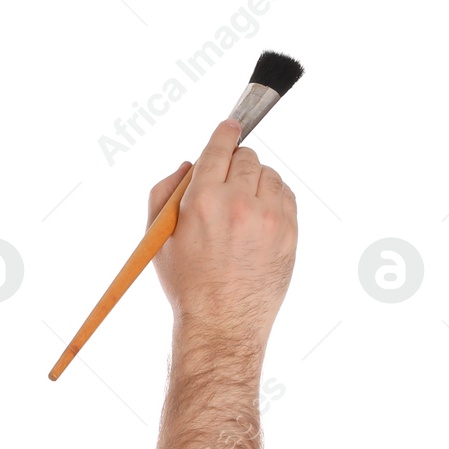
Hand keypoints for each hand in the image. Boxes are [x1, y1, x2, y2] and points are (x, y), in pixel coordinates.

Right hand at [149, 118, 297, 348]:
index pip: (219, 148)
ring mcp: (270, 217)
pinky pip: (285, 195)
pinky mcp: (290, 231)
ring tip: (241, 206)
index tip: (230, 125)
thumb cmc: (186, 283)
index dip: (224, 133)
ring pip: (268, 174)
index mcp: (203, 201)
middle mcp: (239, 203)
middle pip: (246, 157)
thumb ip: (164, 193)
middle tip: (225, 182)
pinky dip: (272, 197)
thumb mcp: (158, 239)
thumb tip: (187, 165)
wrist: (221, 322)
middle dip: (235, 163)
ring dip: (255, 181)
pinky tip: (257, 217)